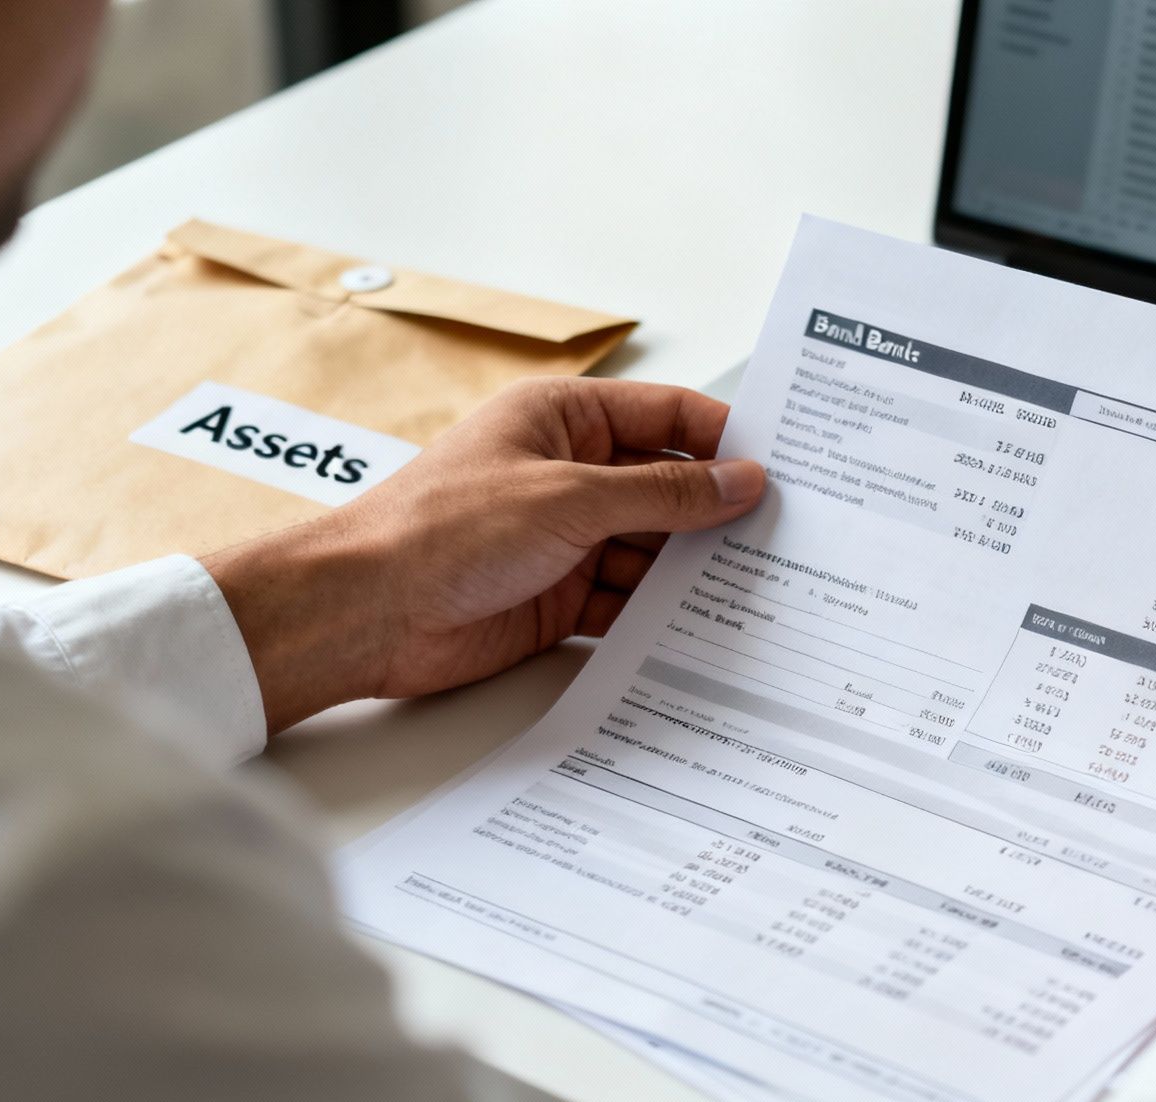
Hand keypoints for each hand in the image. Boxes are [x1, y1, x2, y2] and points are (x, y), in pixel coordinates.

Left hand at [203, 377, 765, 734]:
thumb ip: (663, 494)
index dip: (725, 440)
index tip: (784, 469)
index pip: (667, 417)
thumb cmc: (442, 529)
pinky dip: (661, 617)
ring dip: (695, 572)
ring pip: (654, 551)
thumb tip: (741, 482)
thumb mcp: (570, 498)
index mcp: (564, 419)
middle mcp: (569, 474)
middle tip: (790, 538)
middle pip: (667, 489)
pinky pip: (629, 604)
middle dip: (718, 514)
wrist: (365, 612)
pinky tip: (705, 630)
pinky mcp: (560, 598)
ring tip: (762, 590)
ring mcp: (566, 539)